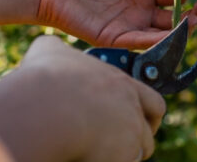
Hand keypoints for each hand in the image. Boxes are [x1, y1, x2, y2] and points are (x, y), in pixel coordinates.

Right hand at [0, 35, 165, 161]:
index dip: (146, 112)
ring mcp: (131, 132)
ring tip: (99, 153)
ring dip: (123, 155)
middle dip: (140, 139)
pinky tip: (90, 158)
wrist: (43, 108)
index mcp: (121, 84)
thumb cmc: (44, 79)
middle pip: (149, 131)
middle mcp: (132, 108)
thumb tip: (49, 47)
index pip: (153, 102)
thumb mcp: (49, 51)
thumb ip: (56, 49)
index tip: (134, 119)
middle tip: (123, 145)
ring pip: (137, 152)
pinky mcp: (123, 154)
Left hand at [37, 0, 196, 48]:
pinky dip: (158, 41)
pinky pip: (141, 42)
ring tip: (194, 20)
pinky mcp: (115, 38)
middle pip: (175, 17)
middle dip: (194, 13)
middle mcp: (141, 10)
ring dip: (180, 30)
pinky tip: (171, 35)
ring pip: (163, 33)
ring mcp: (130, 26)